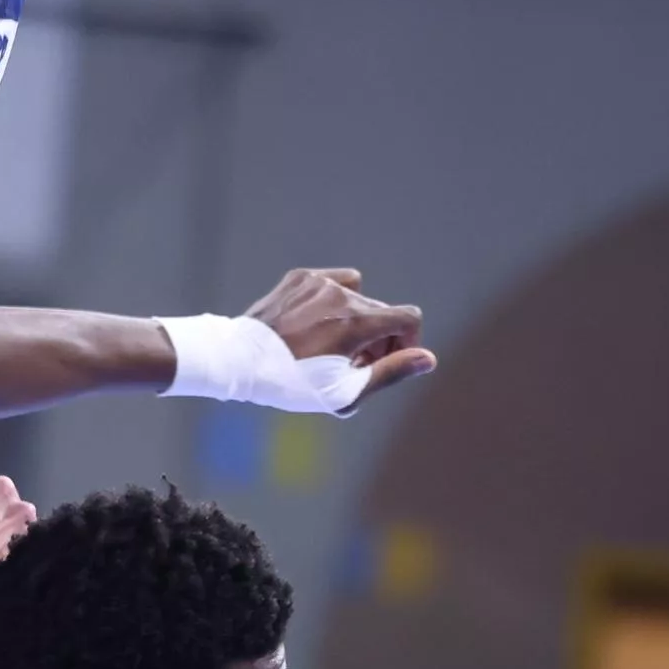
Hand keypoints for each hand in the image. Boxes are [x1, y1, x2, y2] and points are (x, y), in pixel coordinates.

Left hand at [238, 267, 432, 412]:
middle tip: (351, 365)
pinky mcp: (300, 277)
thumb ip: (391, 372)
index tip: (386, 361)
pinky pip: (333, 282)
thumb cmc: (292, 384)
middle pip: (381, 312)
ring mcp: (319, 282)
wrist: (239, 362)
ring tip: (332, 344)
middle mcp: (341, 295)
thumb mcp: (344, 391)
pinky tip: (314, 323)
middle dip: (377, 339)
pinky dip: (333, 301)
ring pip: (359, 296)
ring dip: (355, 319)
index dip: (407, 342)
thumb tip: (428, 359)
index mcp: (356, 323)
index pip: (409, 318)